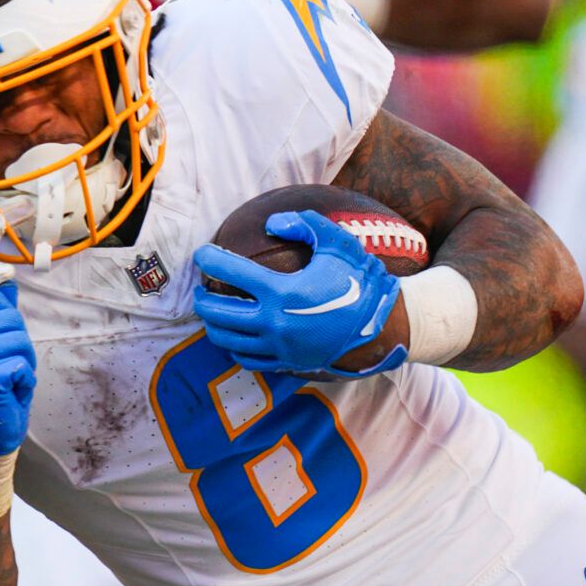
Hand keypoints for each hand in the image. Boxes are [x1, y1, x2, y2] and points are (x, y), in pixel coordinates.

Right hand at [0, 284, 36, 484]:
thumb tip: (6, 280)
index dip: (8, 324)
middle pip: (12, 319)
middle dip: (20, 344)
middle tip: (4, 368)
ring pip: (21, 341)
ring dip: (23, 362)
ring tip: (6, 379)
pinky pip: (23, 365)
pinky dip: (24, 380)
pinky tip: (8, 391)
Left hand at [193, 211, 403, 377]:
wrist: (384, 324)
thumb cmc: (359, 280)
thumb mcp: (337, 242)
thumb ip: (303, 224)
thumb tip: (270, 223)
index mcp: (283, 291)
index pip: (230, 272)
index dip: (209, 259)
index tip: (201, 253)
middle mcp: (275, 322)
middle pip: (217, 312)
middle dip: (202, 297)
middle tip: (201, 286)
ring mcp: (279, 347)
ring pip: (226, 339)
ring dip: (211, 323)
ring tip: (211, 309)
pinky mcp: (286, 363)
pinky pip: (246, 359)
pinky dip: (231, 346)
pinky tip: (232, 334)